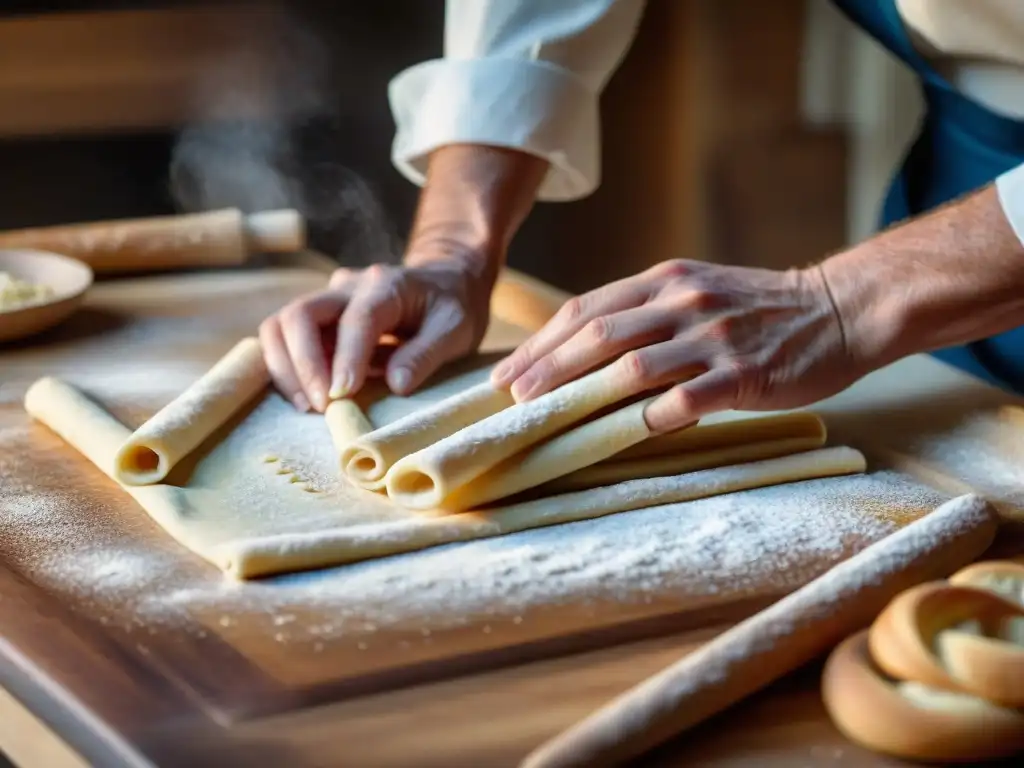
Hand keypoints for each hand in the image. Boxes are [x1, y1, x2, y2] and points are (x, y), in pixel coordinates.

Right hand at [259, 253, 492, 411]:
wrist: (443, 281)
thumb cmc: (452, 307)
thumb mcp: (456, 329)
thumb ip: (427, 353)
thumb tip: (397, 384)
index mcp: (386, 285)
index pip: (356, 319)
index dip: (346, 358)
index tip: (342, 395)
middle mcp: (347, 287)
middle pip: (300, 314)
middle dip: (304, 364)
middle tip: (321, 407)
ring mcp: (326, 300)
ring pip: (280, 325)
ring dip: (286, 368)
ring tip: (309, 407)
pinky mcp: (316, 318)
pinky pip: (283, 339)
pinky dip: (285, 369)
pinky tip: (304, 399)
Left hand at [491, 259, 857, 432]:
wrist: (839, 308)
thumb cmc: (759, 309)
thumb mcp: (697, 292)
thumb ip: (647, 315)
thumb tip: (585, 354)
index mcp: (665, 280)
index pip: (586, 309)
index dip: (541, 343)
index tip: (507, 373)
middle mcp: (683, 301)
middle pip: (599, 334)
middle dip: (547, 369)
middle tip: (511, 399)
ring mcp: (714, 336)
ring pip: (634, 365)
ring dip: (583, 394)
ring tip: (548, 419)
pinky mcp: (745, 372)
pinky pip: (689, 397)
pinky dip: (652, 416)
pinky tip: (624, 434)